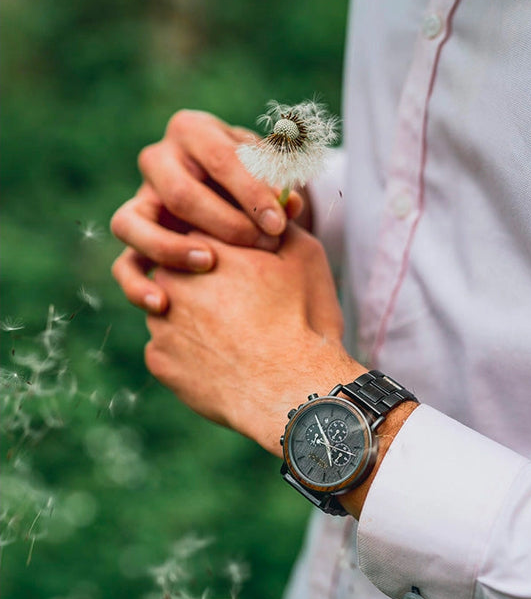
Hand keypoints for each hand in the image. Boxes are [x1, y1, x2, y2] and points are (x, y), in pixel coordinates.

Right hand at [111, 110, 306, 312]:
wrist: (233, 195)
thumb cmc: (256, 178)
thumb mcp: (273, 170)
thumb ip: (282, 182)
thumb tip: (289, 204)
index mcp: (192, 131)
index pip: (219, 157)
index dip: (251, 191)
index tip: (280, 222)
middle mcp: (158, 161)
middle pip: (180, 192)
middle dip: (225, 223)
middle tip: (264, 245)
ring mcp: (140, 202)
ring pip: (132, 224)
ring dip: (170, 248)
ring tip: (210, 264)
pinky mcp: (135, 241)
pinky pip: (122, 265)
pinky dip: (137, 287)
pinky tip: (164, 305)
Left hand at [144, 223, 363, 455]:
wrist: (290, 389)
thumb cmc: (301, 319)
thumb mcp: (304, 257)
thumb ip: (278, 224)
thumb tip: (270, 209)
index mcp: (202, 246)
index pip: (200, 235)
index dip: (225, 252)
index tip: (243, 269)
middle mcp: (169, 279)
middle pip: (179, 271)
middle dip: (203, 283)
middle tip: (240, 305)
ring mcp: (159, 323)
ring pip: (171, 311)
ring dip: (193, 318)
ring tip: (234, 336)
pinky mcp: (158, 361)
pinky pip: (169, 350)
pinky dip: (190, 355)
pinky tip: (222, 362)